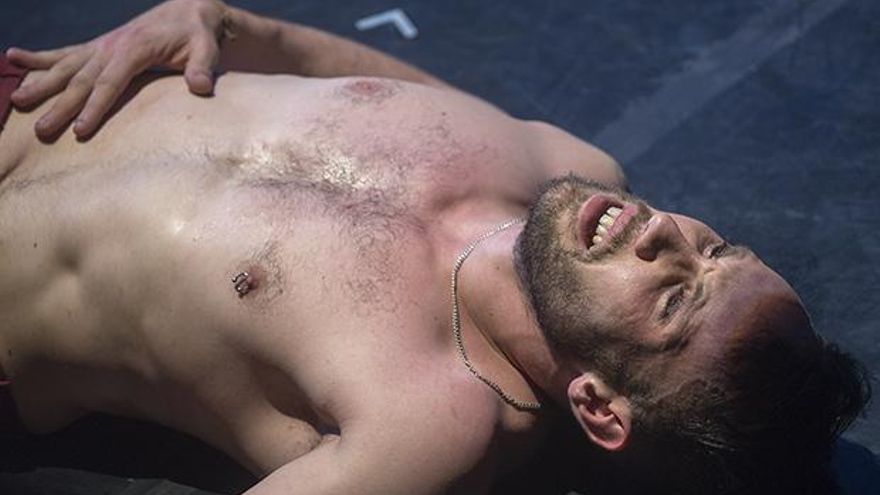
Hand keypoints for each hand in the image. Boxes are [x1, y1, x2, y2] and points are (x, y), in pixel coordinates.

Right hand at [6, 0, 228, 138]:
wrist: (189, 10)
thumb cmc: (199, 34)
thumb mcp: (207, 49)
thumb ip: (203, 67)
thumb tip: (201, 87)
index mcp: (135, 48)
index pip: (111, 82)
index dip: (95, 107)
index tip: (80, 131)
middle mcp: (111, 46)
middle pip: (82, 80)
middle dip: (60, 106)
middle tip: (41, 131)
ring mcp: (101, 45)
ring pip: (66, 67)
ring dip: (40, 83)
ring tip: (17, 101)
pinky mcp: (98, 47)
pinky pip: (64, 52)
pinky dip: (38, 57)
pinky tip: (13, 58)